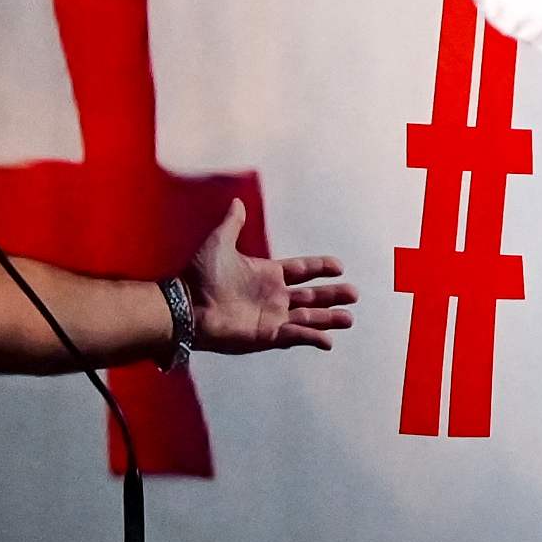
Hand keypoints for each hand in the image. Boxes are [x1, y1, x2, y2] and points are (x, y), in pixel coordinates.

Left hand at [183, 220, 356, 351]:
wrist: (187, 305)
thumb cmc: (200, 276)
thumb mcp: (219, 243)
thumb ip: (233, 224)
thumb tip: (237, 201)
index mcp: (268, 274)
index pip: (302, 271)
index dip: (321, 268)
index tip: (339, 266)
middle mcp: (274, 296)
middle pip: (312, 295)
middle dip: (333, 295)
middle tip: (354, 294)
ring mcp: (272, 317)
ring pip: (308, 317)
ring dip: (328, 318)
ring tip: (348, 319)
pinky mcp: (266, 335)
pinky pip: (294, 336)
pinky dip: (311, 337)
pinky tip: (327, 340)